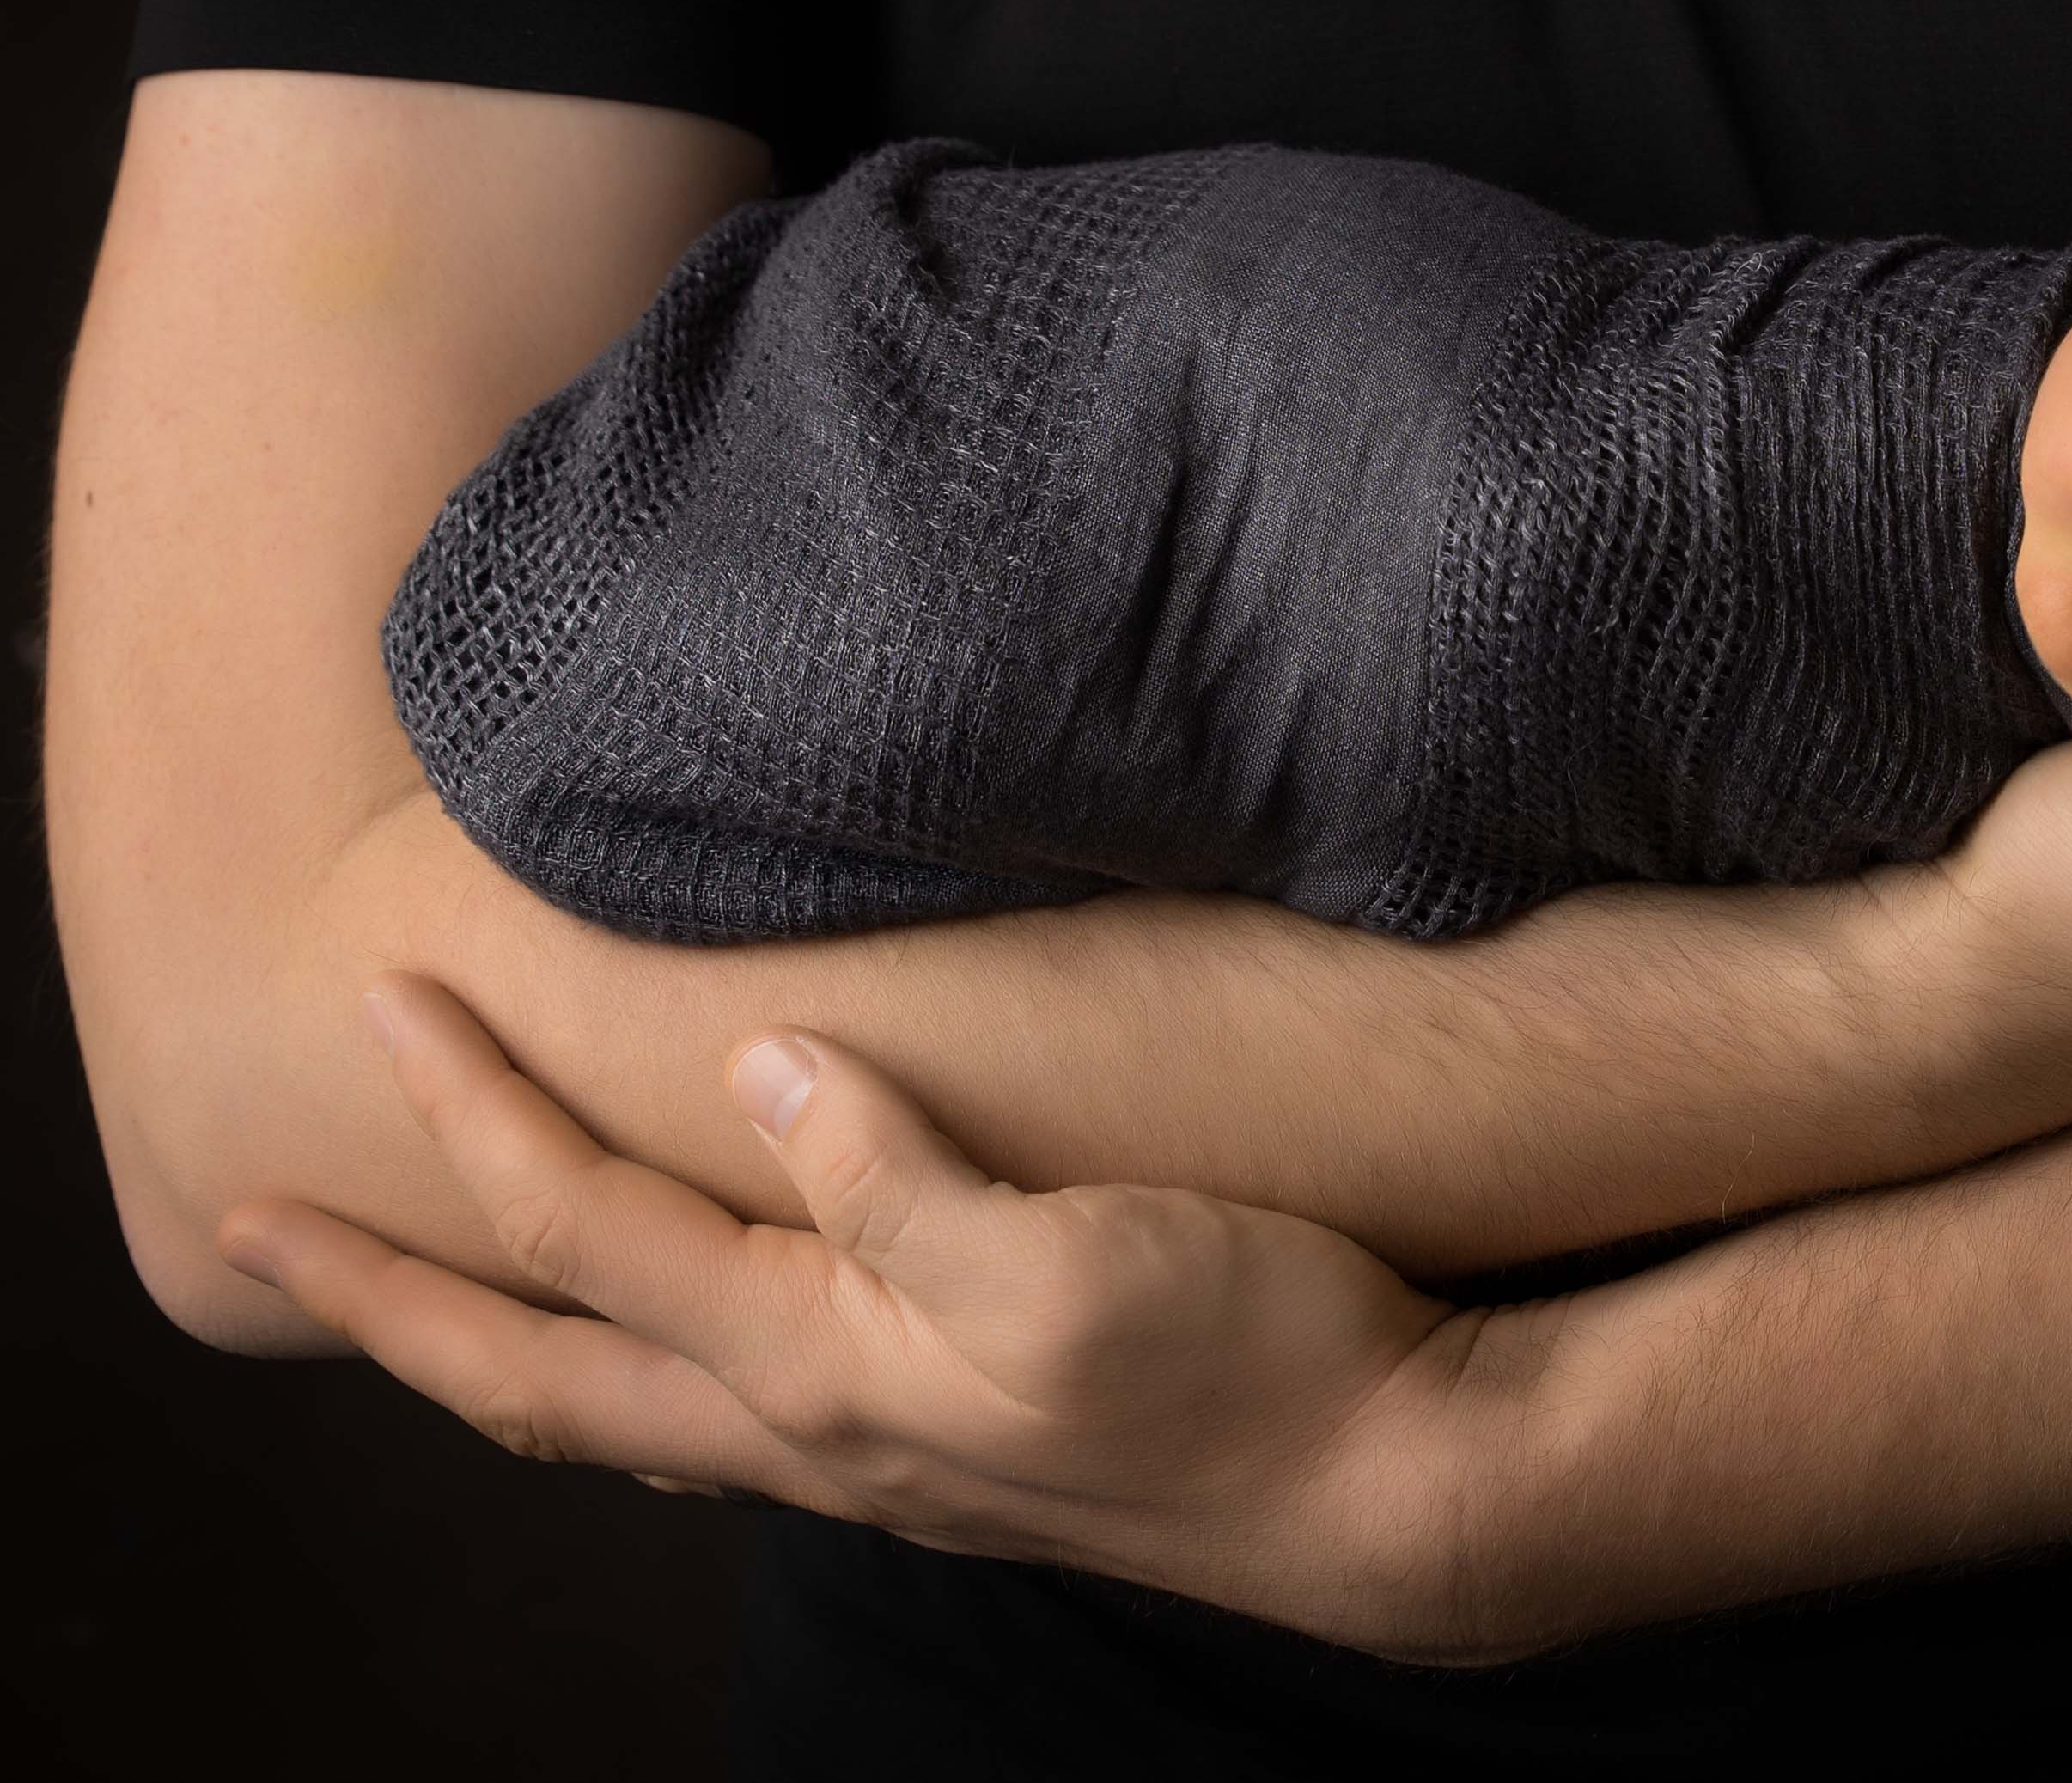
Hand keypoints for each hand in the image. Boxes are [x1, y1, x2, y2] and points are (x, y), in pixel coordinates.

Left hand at [214, 973, 1489, 1663]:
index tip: (382, 1004)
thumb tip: (768, 1070)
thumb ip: (898, 1177)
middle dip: (385, 1305)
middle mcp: (823, 1429)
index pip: (588, 1234)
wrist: (1395, 1489)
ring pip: (627, 1418)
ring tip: (424, 1300)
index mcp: (825, 1367)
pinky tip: (676, 1347)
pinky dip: (638, 1379)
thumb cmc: (1250, 1367)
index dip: (470, 1119)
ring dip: (494, 1355)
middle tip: (255, 1240)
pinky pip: (728, 1426)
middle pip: (542, 1377)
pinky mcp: (955, 1453)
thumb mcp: (1075, 1255)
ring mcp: (885, 1458)